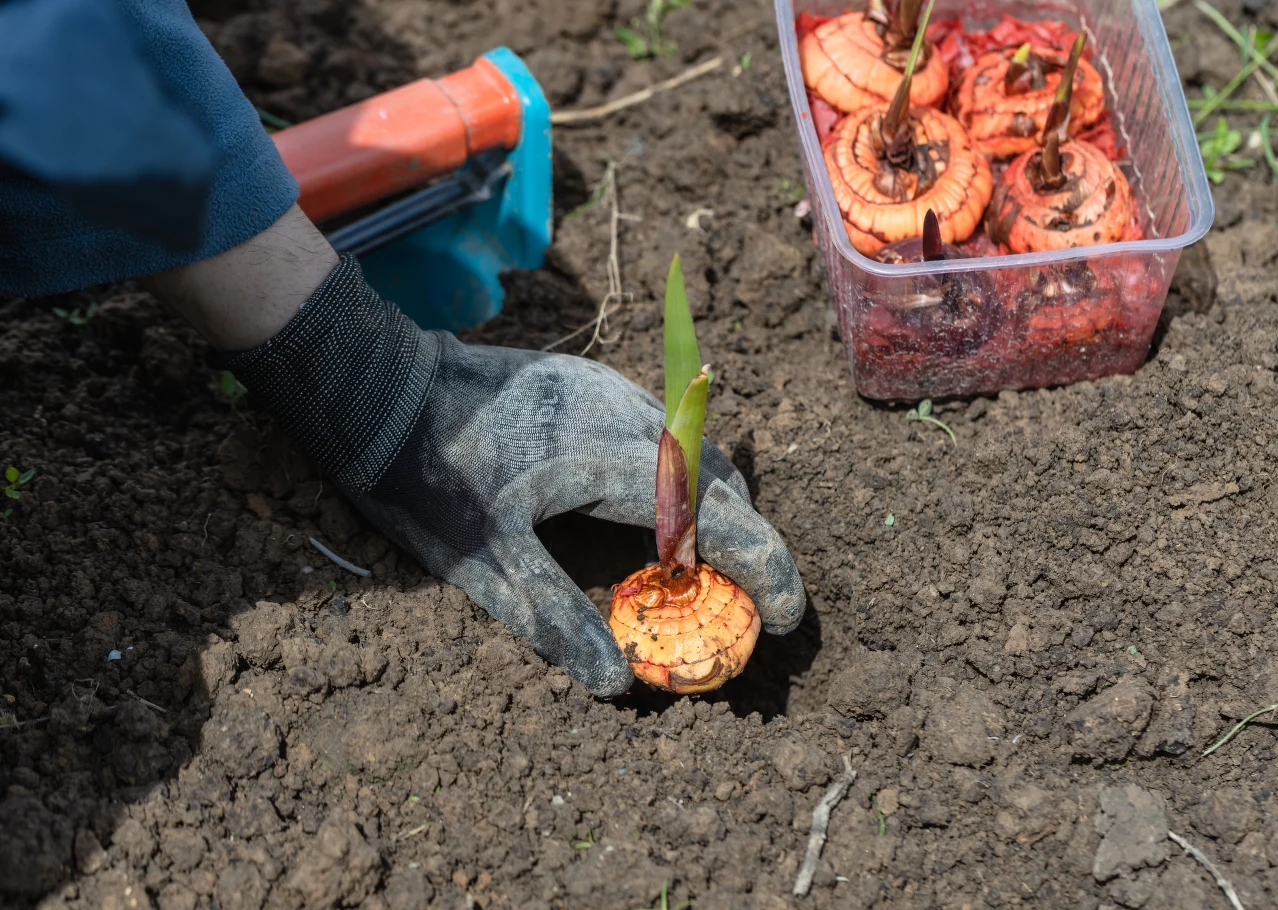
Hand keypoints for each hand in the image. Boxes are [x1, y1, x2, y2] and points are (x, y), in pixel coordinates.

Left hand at [222, 256, 805, 695]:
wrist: (378, 384)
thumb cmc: (429, 476)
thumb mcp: (482, 562)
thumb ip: (554, 617)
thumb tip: (616, 683)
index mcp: (611, 463)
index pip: (717, 517)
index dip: (765, 566)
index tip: (789, 615)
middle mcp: (625, 417)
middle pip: (719, 482)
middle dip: (745, 541)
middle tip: (742, 600)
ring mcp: (607, 391)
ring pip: (692, 451)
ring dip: (710, 506)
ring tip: (696, 566)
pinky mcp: (587, 382)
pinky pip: (659, 430)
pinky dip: (676, 477)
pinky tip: (646, 511)